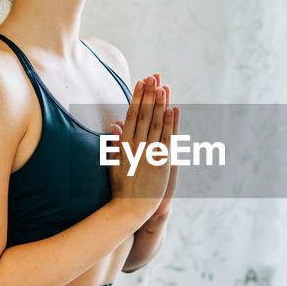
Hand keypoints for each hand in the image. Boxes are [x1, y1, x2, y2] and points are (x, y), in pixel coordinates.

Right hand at [107, 73, 174, 224]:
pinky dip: (169, 124)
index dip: (137, 97)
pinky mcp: (160, 162)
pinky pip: (166, 139)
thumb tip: (115, 125)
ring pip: (155, 123)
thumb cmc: (121, 187)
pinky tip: (172, 110)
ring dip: (159, 104)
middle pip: (143, 115)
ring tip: (162, 87)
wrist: (130, 208)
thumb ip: (115, 143)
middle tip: (152, 77)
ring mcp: (149, 153)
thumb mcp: (113, 163)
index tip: (140, 82)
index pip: (131, 115)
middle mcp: (136, 146)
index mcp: (124, 144)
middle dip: (148, 95)